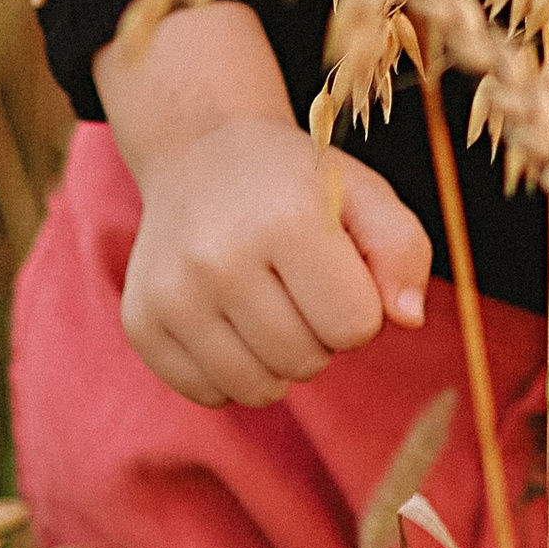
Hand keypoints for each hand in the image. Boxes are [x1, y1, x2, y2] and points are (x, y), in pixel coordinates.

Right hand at [95, 0, 431, 406]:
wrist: (200, 153)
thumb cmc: (295, 183)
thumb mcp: (363, 193)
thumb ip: (403, 249)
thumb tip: (407, 317)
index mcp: (286, 220)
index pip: (356, 326)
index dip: (360, 307)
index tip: (340, 271)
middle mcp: (219, 258)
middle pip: (307, 362)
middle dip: (320, 335)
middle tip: (301, 286)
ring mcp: (172, 294)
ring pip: (258, 390)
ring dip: (278, 360)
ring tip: (268, 304)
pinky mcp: (140, 322)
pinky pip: (209, 394)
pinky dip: (231, 372)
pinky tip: (230, 320)